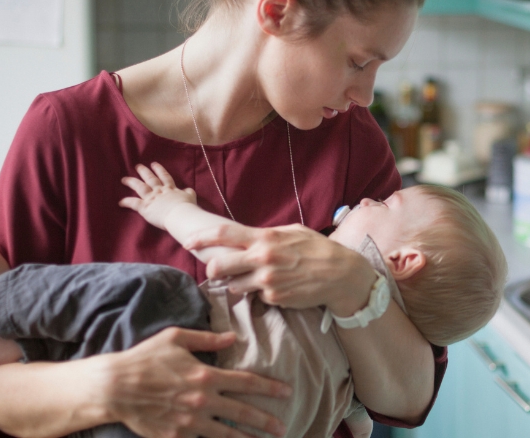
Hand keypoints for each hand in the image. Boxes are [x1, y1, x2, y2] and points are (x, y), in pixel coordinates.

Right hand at [103, 327, 289, 437]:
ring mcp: (189, 422)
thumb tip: (232, 338)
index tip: (286, 392)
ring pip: (226, 434)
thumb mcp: (176, 338)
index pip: (246, 382)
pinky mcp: (176, 437)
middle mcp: (202, 400)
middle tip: (283, 426)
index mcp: (206, 375)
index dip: (270, 388)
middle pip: (243, 412)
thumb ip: (207, 338)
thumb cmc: (144, 358)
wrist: (114, 387)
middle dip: (266, 420)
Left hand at [120, 163, 197, 230]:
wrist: (180, 215)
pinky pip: (133, 203)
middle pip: (150, 179)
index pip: (164, 176)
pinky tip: (120, 202)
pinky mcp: (145, 207)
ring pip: (139, 187)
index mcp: (170, 189)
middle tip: (138, 166)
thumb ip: (188, 192)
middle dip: (143, 172)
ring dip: (132, 182)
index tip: (154, 164)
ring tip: (124, 179)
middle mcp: (159, 191)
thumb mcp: (191, 197)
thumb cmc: (187, 207)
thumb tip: (188, 190)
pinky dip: (126, 202)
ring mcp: (151, 198)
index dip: (159, 170)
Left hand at [185, 224, 377, 315]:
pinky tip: (281, 286)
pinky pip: (258, 297)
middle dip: (213, 269)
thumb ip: (266, 234)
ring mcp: (267, 281)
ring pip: (235, 286)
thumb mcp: (292, 232)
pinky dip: (263, 293)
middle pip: (219, 265)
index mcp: (266, 238)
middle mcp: (263, 259)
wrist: (341, 275)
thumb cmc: (318, 249)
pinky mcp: (274, 298)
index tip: (188, 242)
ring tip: (260, 278)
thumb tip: (245, 237)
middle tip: (217, 271)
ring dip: (240, 283)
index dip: (201, 238)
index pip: (224, 234)